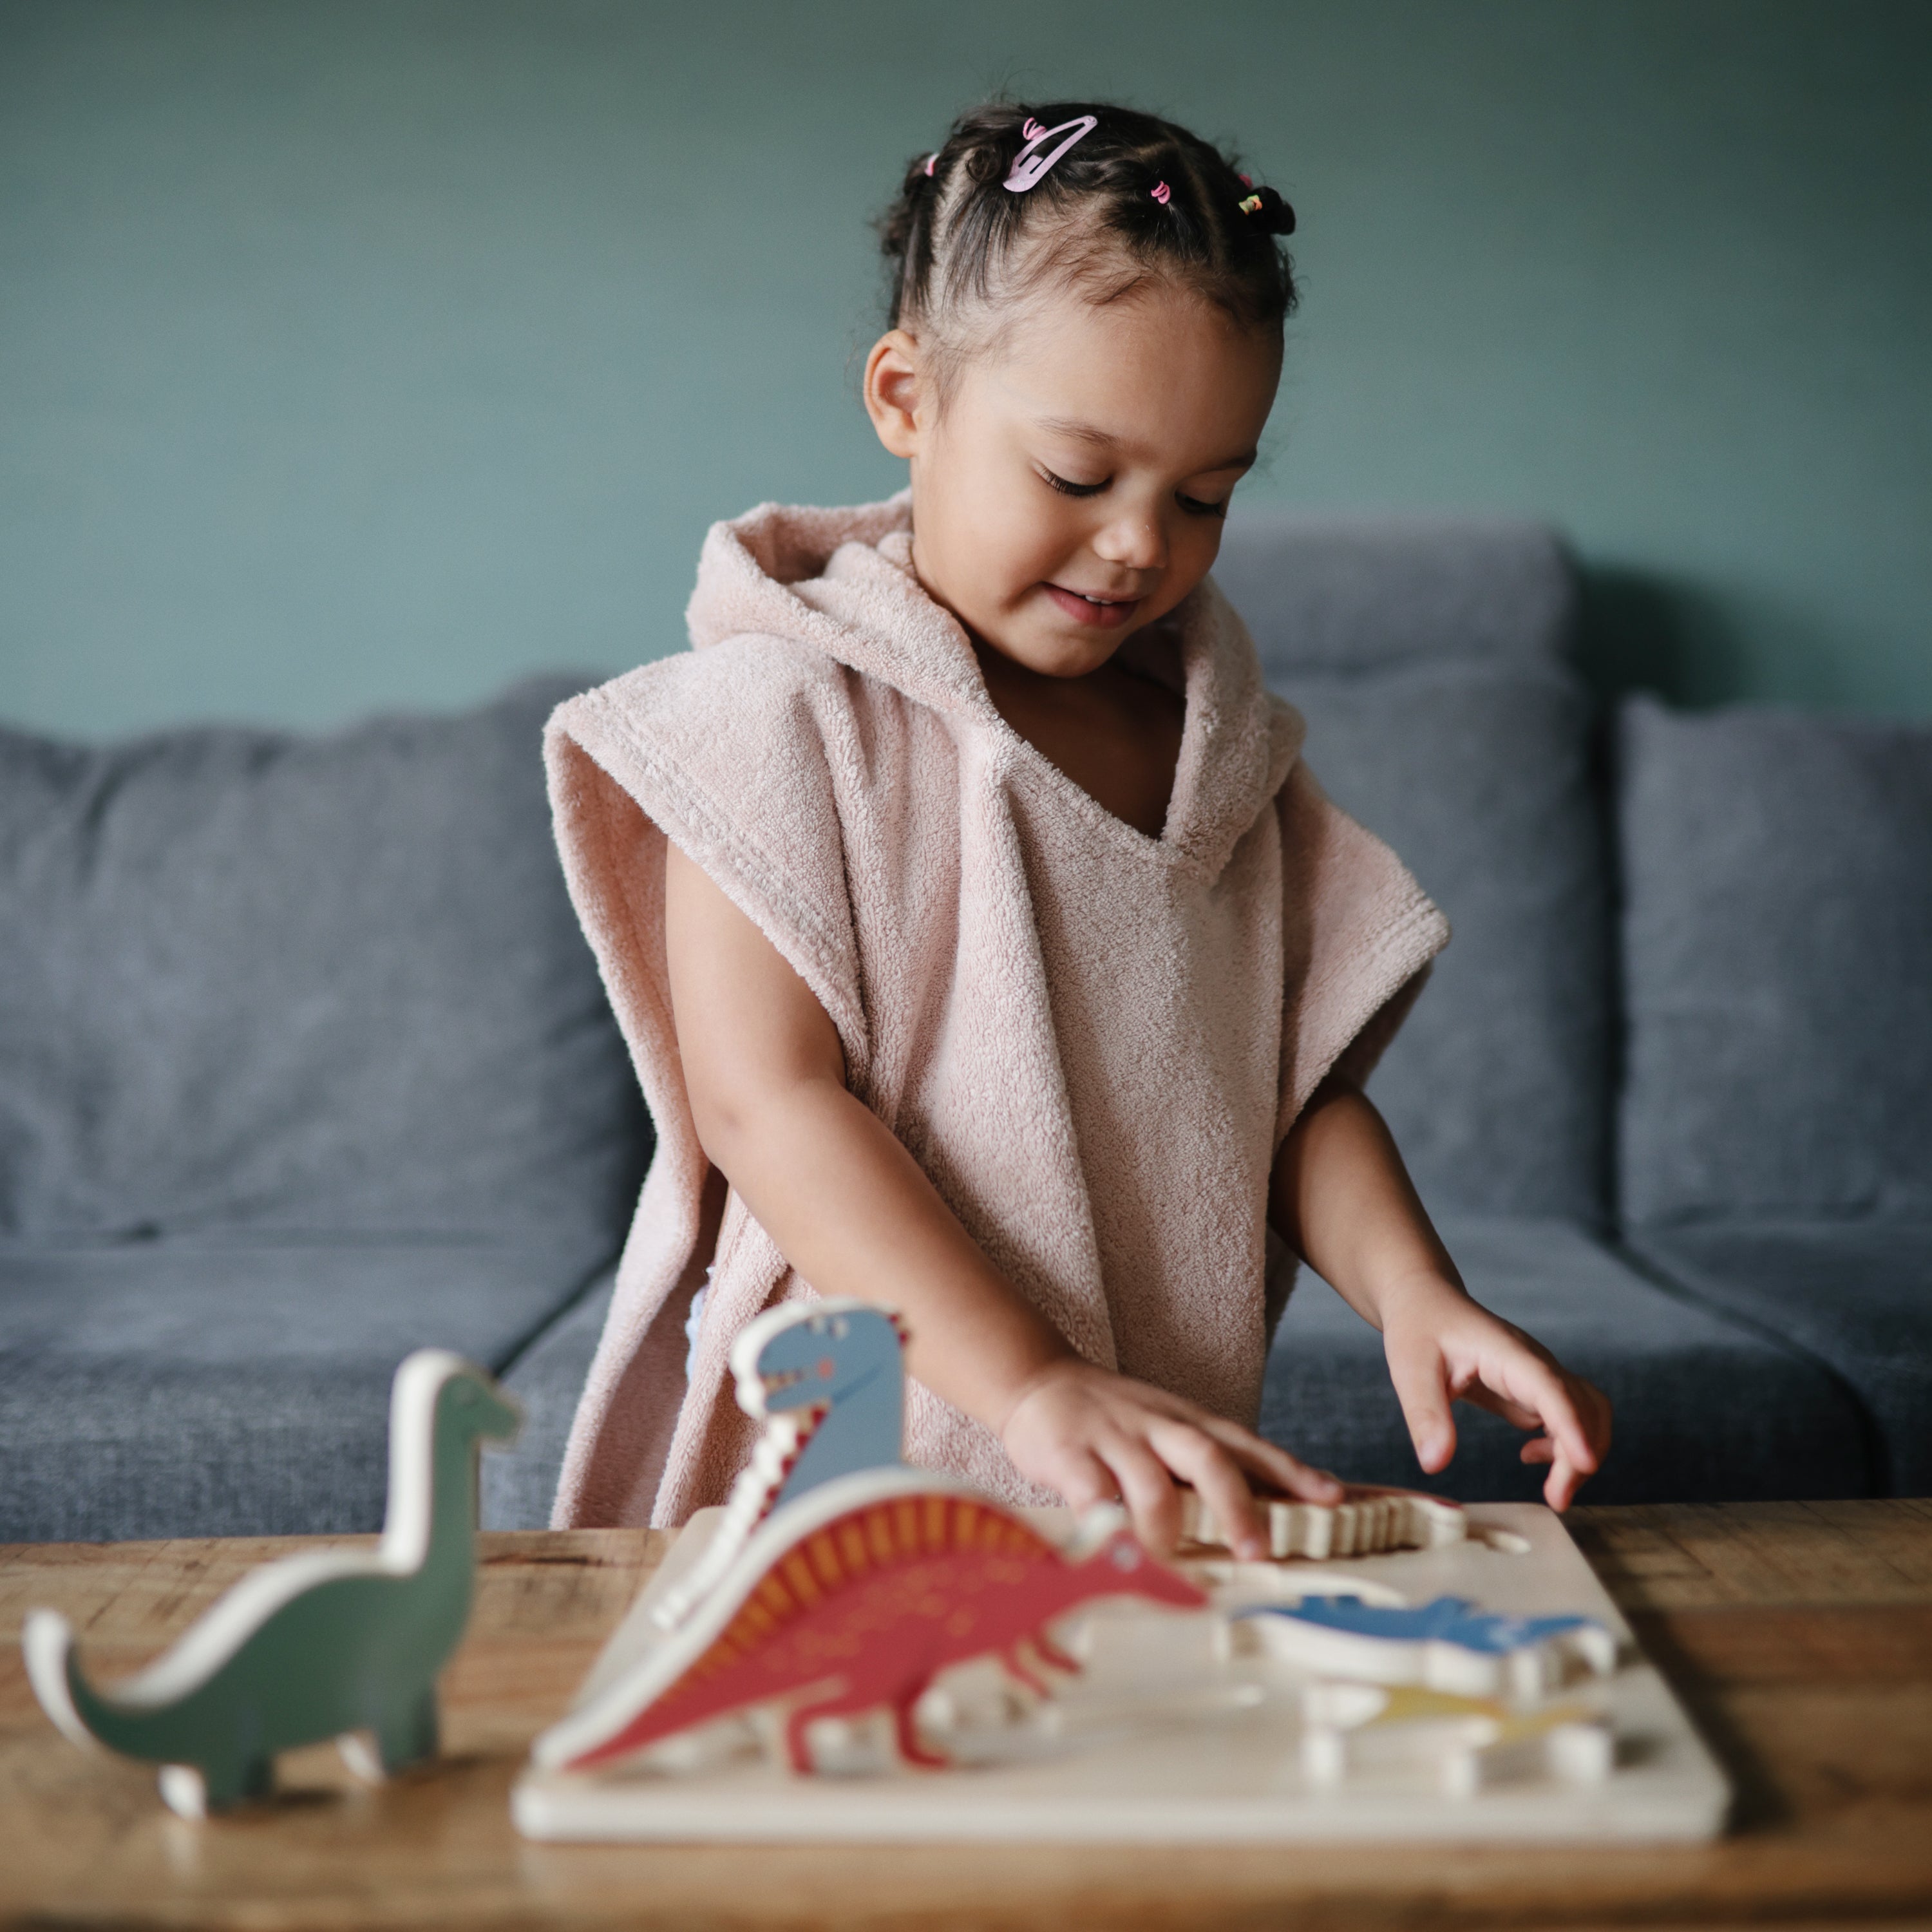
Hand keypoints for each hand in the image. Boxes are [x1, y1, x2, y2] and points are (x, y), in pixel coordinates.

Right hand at [999, 1357, 1342, 1559]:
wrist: (1037, 1380)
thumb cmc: (1113, 1420)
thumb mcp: (1166, 1431)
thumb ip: (1203, 1469)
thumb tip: (1263, 1520)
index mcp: (1189, 1422)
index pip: (1248, 1444)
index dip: (1290, 1471)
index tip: (1330, 1497)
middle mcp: (1159, 1426)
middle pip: (1209, 1458)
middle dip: (1238, 1506)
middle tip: (1258, 1552)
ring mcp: (1115, 1438)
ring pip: (1152, 1483)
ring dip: (1168, 1529)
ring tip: (1172, 1563)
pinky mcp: (1070, 1453)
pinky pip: (1092, 1494)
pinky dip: (1107, 1526)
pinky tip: (1113, 1551)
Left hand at [1379, 1275, 1611, 1509]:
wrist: (1424, 1301)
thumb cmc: (1418, 1328)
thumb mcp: (1409, 1370)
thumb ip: (1424, 1415)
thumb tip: (1435, 1464)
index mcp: (1507, 1353)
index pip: (1550, 1389)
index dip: (1571, 1426)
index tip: (1584, 1465)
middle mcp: (1533, 1362)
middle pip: (1583, 1407)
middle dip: (1581, 1454)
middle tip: (1556, 1499)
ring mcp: (1538, 1374)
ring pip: (1587, 1412)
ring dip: (1580, 1451)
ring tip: (1553, 1491)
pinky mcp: (1533, 1386)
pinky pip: (1569, 1415)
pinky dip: (1565, 1443)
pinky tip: (1529, 1455)